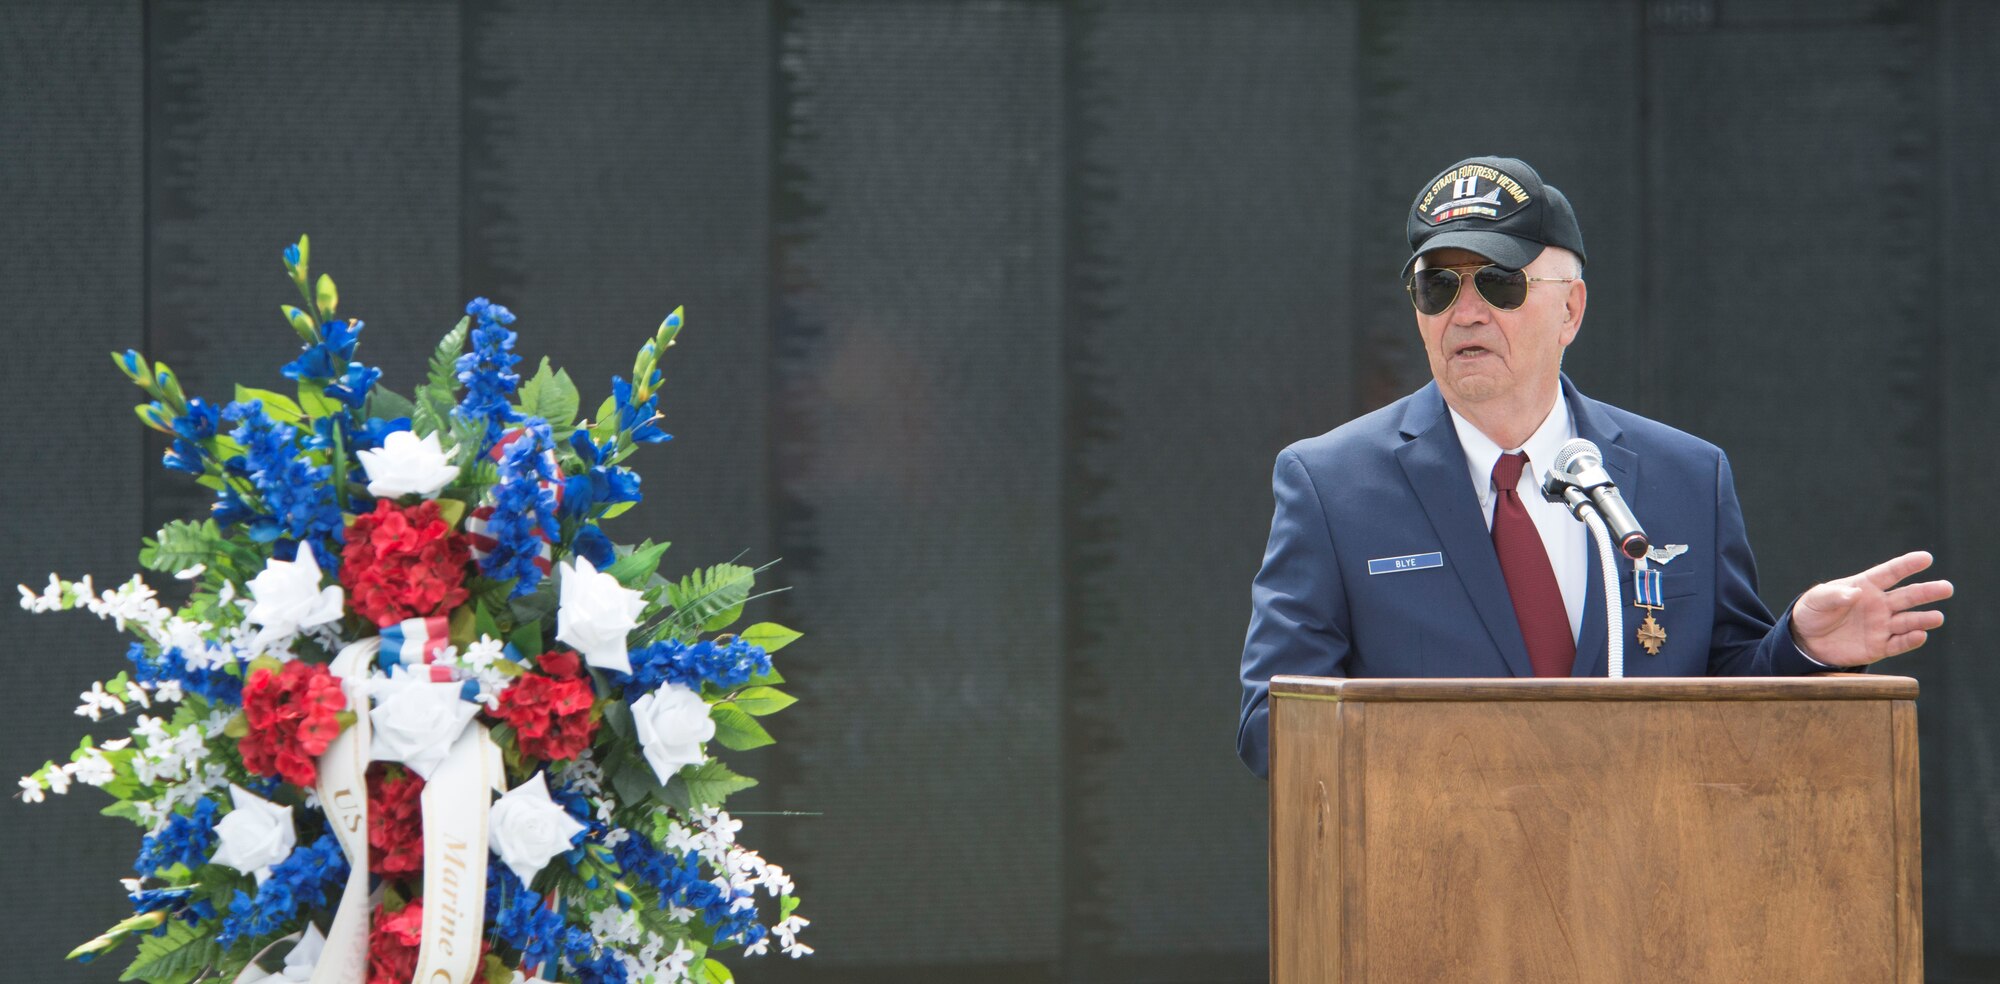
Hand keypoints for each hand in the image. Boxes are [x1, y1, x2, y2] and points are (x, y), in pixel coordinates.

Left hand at [1790, 551, 1953, 666]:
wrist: (1807, 640)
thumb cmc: (1813, 612)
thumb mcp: (1816, 600)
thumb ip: (1833, 595)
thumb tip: (1854, 593)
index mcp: (1866, 586)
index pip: (1890, 573)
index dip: (1907, 565)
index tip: (1926, 558)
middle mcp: (1879, 604)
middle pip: (1908, 596)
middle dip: (1927, 592)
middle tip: (1947, 588)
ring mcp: (1881, 625)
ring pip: (1908, 621)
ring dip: (1923, 619)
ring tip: (1937, 617)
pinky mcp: (1879, 646)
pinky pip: (1898, 643)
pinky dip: (1909, 640)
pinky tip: (1920, 635)